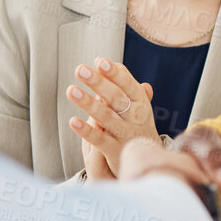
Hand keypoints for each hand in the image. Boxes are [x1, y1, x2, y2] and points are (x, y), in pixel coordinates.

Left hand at [68, 57, 159, 176]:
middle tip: (80, 70)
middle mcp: (136, 118)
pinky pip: (100, 140)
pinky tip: (73, 121)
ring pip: (106, 117)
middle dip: (98, 83)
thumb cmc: (137, 126)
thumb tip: (105, 61)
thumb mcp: (137, 105)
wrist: (148, 160)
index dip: (114, 74)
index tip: (100, 61)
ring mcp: (126, 135)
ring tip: (71, 90)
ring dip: (88, 103)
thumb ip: (123, 83)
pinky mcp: (115, 151)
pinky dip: (87, 131)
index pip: (128, 85)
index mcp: (141, 104)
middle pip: (116, 98)